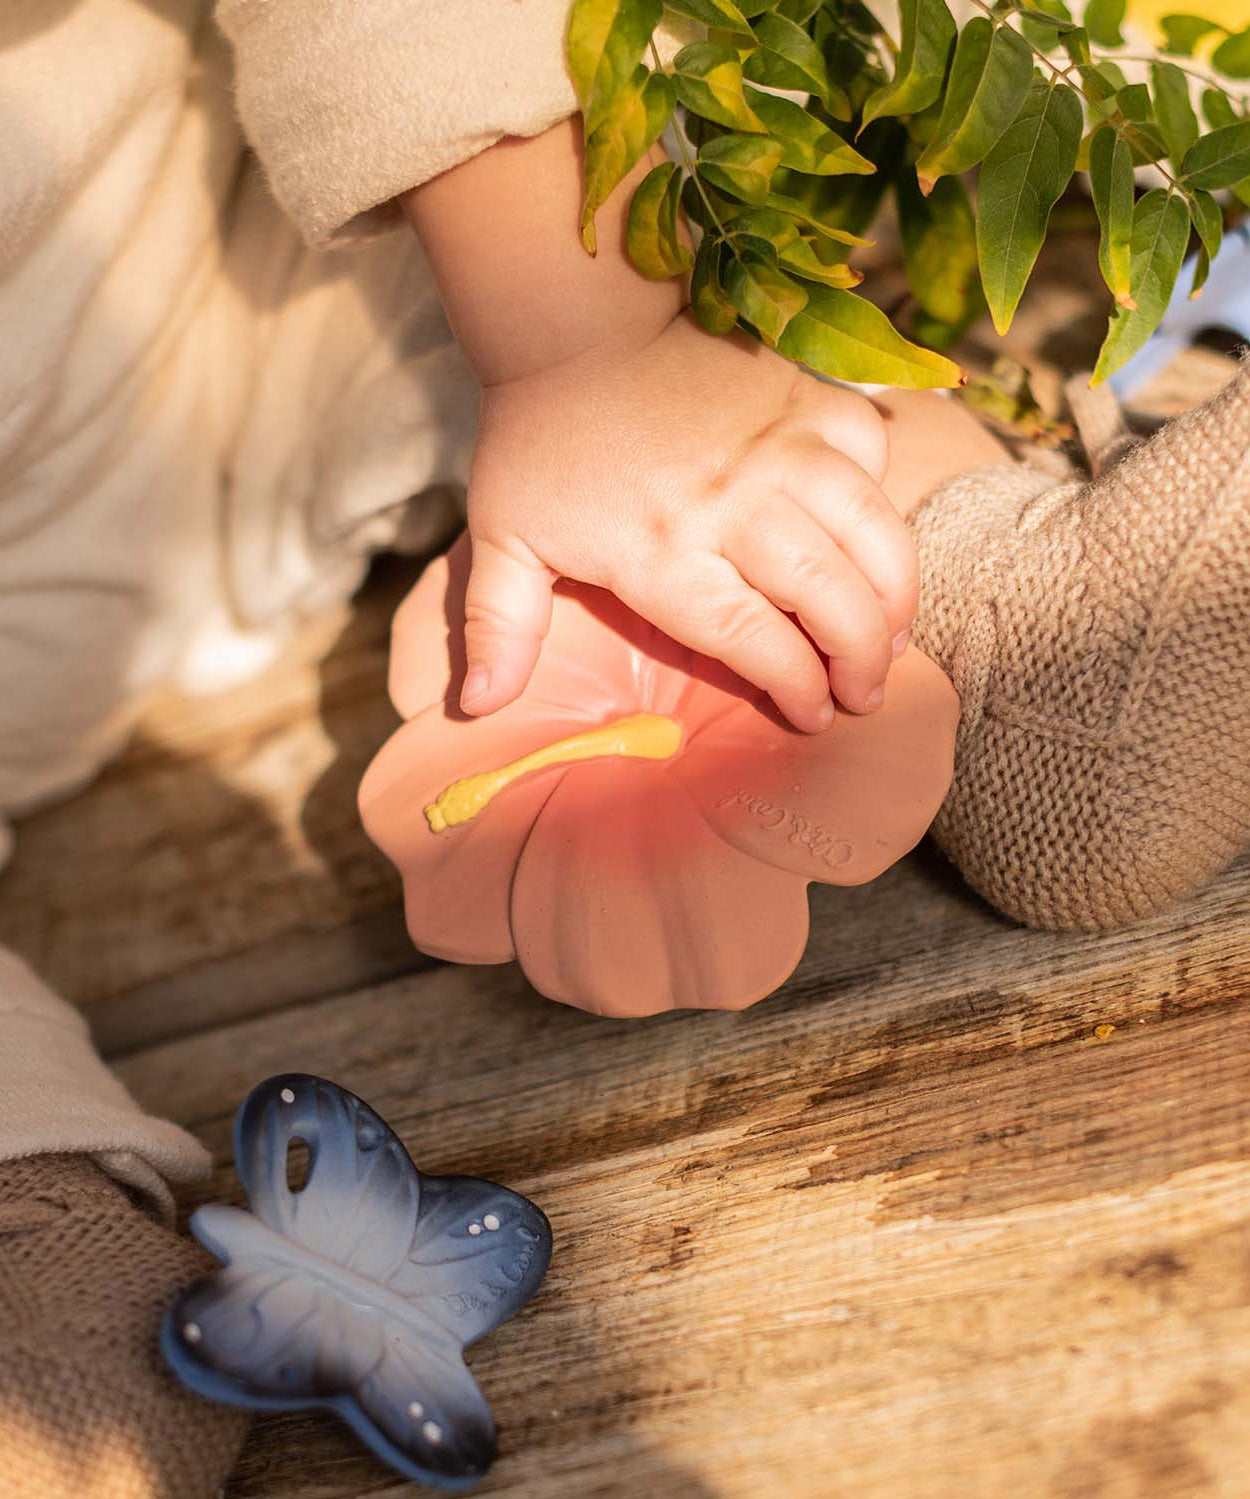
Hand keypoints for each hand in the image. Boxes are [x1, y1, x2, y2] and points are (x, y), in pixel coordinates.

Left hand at [457, 312, 917, 734]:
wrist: (575, 320)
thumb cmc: (538, 440)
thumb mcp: (503, 536)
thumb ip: (500, 625)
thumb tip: (479, 705)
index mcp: (660, 549)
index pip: (752, 638)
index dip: (796, 687)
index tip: (814, 717)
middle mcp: (731, 502)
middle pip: (828, 598)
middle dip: (861, 660)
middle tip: (866, 694)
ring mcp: (779, 444)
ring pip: (870, 532)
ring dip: (894, 594)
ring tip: (892, 636)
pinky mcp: (806, 394)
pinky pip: (871, 453)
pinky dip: (879, 496)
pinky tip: (870, 535)